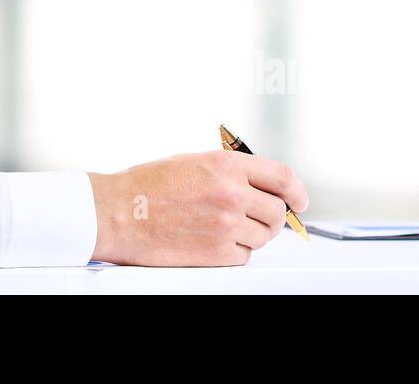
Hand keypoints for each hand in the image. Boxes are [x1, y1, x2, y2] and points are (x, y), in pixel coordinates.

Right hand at [86, 150, 308, 265]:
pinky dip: (234, 252)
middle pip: (277, 212)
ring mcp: (226, 224)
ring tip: (222, 227)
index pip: (283, 177)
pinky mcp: (217, 253)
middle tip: (255, 218)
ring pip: (263, 236)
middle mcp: (232, 193)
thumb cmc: (148, 186)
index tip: (299, 200)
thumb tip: (261, 186)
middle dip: (271, 217)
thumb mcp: (193, 162)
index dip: (297, 191)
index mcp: (226, 165)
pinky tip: (211, 241)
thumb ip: (231, 171)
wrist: (119, 212)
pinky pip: (244, 256)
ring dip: (250, 235)